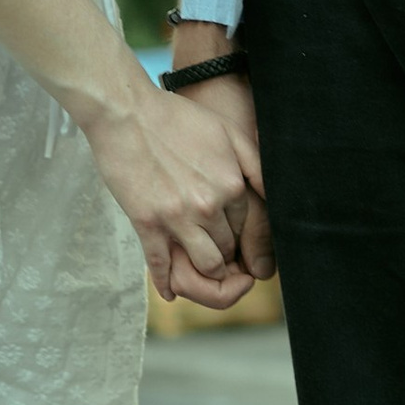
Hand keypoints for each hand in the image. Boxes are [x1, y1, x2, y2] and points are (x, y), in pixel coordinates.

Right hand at [81, 80, 258, 303]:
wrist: (126, 113)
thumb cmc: (177, 118)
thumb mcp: (228, 133)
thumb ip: (257, 165)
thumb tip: (277, 199)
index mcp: (232, 184)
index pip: (250, 228)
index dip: (243, 237)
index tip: (234, 239)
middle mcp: (209, 205)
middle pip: (230, 250)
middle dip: (227, 256)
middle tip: (217, 255)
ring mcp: (177, 217)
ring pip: (205, 265)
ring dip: (205, 271)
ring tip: (198, 265)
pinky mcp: (147, 223)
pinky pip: (162, 266)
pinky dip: (167, 283)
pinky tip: (170, 290)